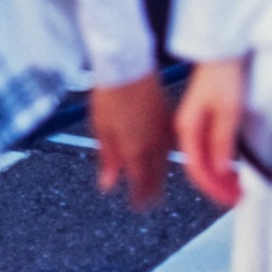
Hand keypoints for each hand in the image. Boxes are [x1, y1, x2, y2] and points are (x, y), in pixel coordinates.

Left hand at [86, 72, 170, 210]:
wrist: (127, 65)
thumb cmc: (109, 95)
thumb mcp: (101, 131)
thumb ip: (108, 160)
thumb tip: (108, 184)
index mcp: (135, 150)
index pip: (141, 184)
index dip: (140, 199)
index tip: (137, 206)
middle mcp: (153, 143)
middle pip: (157, 176)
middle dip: (152, 192)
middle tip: (147, 202)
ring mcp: (162, 129)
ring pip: (165, 161)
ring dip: (160, 174)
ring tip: (155, 182)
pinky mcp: (167, 116)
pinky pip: (169, 143)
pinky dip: (165, 154)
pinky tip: (162, 154)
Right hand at [173, 57, 248, 208]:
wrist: (223, 51)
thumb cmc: (224, 75)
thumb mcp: (227, 111)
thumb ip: (222, 141)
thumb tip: (220, 169)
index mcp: (187, 128)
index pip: (197, 168)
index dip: (213, 187)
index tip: (229, 199)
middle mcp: (187, 129)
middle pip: (200, 167)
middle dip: (218, 186)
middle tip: (238, 198)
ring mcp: (195, 125)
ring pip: (205, 159)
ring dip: (220, 176)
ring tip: (237, 188)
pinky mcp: (204, 119)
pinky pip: (209, 149)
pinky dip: (221, 162)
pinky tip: (232, 169)